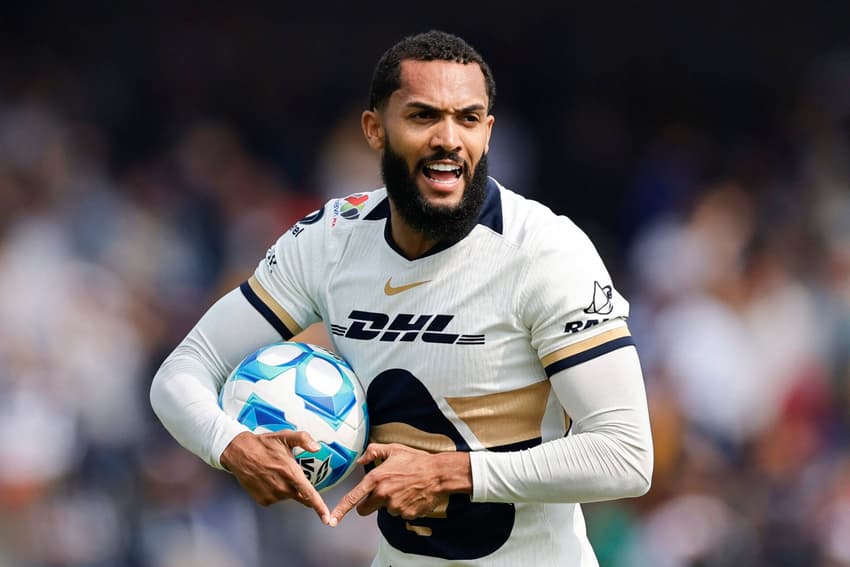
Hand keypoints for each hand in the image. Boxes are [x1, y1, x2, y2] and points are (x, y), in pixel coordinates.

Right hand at [220, 430, 330, 523]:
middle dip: (301, 488)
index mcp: (290, 473)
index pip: (309, 494)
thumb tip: (317, 448)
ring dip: (287, 487)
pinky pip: (276, 499)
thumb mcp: (285, 436)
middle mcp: (282, 487)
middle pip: (300, 495)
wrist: (239, 453)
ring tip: (276, 472)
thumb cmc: (264, 444)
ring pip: (288, 496)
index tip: (326, 518)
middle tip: (289, 473)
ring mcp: (272, 496)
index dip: (319, 507)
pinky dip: (276, 491)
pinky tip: (268, 479)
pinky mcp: (263, 500)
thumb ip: (304, 439)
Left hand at [329, 443, 470, 526]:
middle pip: (365, 509)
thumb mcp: (393, 449)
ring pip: (384, 509)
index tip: (331, 520)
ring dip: (389, 502)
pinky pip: (398, 513)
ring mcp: (394, 506)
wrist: (438, 474)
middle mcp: (383, 495)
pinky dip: (403, 506)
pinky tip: (411, 495)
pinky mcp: (405, 514)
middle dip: (369, 503)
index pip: (353, 498)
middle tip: (383, 490)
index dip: (340, 510)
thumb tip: (360, 460)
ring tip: (403, 488)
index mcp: (376, 479)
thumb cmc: (416, 460)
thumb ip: (373, 452)